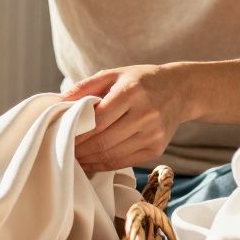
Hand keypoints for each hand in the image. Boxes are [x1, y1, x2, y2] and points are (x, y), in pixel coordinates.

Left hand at [62, 64, 190, 173]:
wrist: (181, 90)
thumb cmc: (141, 81)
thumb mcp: (114, 74)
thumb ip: (85, 86)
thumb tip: (58, 101)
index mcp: (132, 92)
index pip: (98, 120)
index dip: (76, 132)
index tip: (59, 135)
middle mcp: (145, 115)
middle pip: (103, 141)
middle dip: (79, 149)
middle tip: (61, 150)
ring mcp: (153, 135)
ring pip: (112, 155)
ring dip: (88, 160)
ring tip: (72, 158)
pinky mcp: (156, 149)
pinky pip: (124, 162)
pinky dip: (103, 165)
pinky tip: (90, 162)